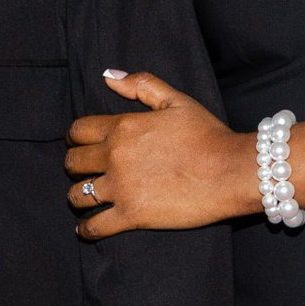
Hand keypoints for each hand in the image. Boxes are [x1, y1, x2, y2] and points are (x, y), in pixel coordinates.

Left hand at [65, 71, 259, 236]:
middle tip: (83, 171)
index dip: (75, 138)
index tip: (79, 144)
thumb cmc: (208, 135)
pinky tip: (86, 228)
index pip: (78, 131)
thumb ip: (141, 85)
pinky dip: (86, 229)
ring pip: (77, 195)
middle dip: (74, 166)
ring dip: (78, 196)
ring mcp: (121, 188)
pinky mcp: (132, 216)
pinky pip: (94, 226)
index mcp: (123, 127)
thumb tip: (109, 76)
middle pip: (72, 162)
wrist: (232, 171)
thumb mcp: (177, 100)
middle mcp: (115, 157)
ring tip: (85, 198)